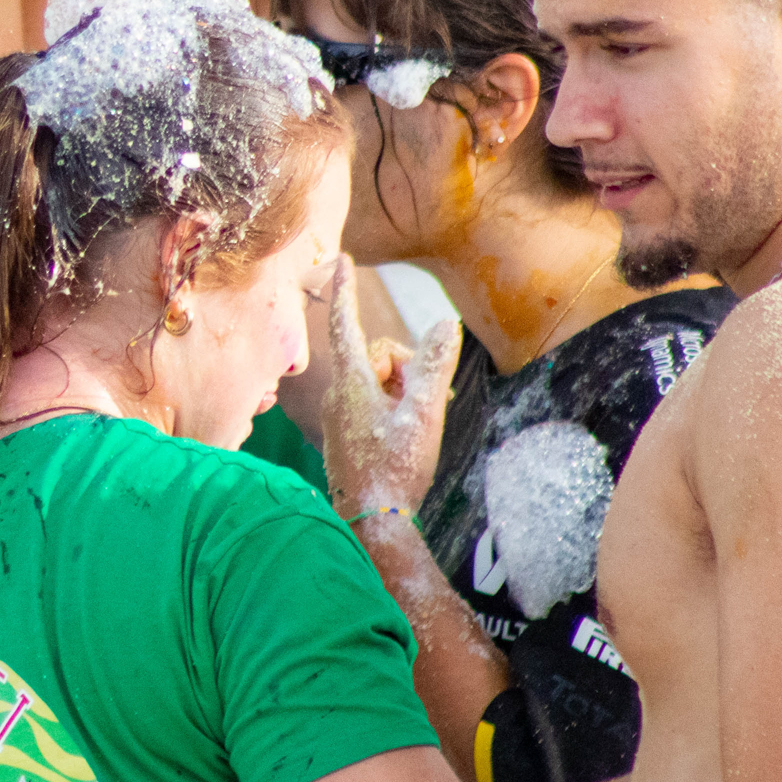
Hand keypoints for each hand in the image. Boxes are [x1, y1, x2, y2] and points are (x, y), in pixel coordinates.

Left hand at [319, 257, 460, 515]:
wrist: (372, 522)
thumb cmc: (395, 469)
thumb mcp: (424, 413)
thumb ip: (434, 366)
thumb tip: (444, 323)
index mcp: (349, 382)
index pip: (345, 323)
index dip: (345, 289)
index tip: (341, 259)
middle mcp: (337, 393)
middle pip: (377, 354)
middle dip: (405, 367)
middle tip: (422, 403)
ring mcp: (340, 415)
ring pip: (379, 381)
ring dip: (404, 391)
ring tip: (415, 425)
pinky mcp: (347, 433)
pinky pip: (375, 403)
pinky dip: (396, 408)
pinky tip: (407, 437)